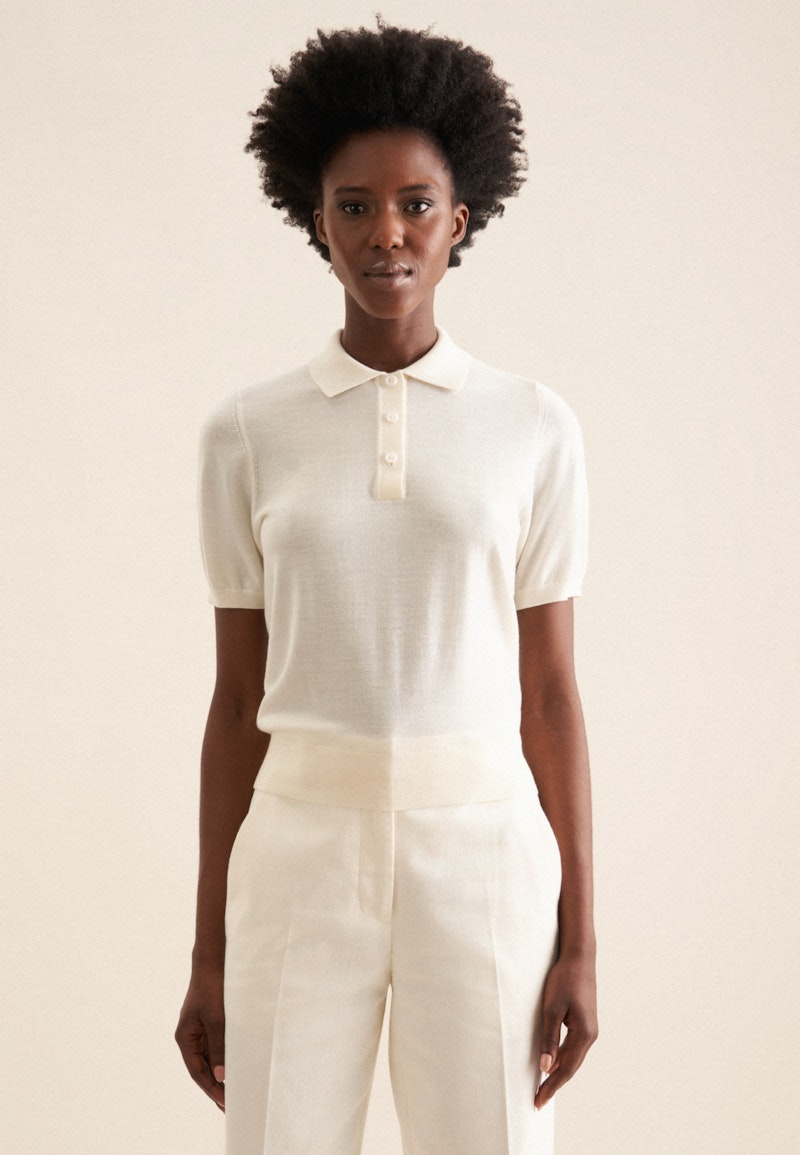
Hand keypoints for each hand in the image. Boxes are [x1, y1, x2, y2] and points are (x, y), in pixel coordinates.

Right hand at [175, 968, 225, 1110]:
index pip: (197, 1071)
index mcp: (185, 1037)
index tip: (224, 1102)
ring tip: (233, 1093)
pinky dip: (223, 1060)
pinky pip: (215, 1048)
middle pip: (201, 1068)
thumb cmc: (213, 987)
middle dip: (215, 1087)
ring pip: (209, 1059)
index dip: (211, 1088)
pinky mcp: (209, 1023)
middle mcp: (190, 1036)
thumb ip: (219, 1048)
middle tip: (229, 1107)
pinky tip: (233, 1069)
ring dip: (219, 1075)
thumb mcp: (217, 1019)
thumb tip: (221, 1076)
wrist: (214, 961)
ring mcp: (199, 1030)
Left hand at [535, 952, 597, 1109]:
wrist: (579, 957)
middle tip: (538, 1101)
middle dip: (554, 1084)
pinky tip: (553, 1063)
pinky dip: (563, 1060)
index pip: (566, 1069)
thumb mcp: (552, 1008)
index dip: (551, 1086)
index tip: (538, 1101)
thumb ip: (549, 1038)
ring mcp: (590, 1029)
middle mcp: (590, 1035)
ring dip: (559, 1073)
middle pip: (571, 1067)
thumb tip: (545, 1067)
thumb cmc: (564, 979)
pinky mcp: (585, 1023)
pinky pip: (574, 1048)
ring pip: (573, 1059)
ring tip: (544, 1087)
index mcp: (584, 1034)